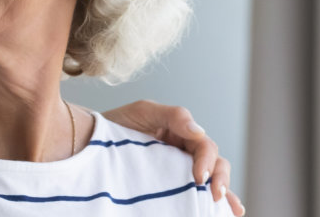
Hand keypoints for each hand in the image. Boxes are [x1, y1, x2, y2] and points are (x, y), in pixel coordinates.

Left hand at [102, 100, 245, 215]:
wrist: (88, 143)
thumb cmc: (115, 125)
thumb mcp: (143, 111)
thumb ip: (173, 116)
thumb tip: (199, 131)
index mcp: (182, 134)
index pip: (205, 146)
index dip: (207, 161)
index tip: (199, 178)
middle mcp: (184, 153)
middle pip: (215, 165)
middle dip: (220, 180)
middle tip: (215, 196)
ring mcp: (178, 171)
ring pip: (211, 181)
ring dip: (224, 194)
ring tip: (231, 210)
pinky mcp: (167, 188)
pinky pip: (193, 196)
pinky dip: (210, 204)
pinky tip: (226, 213)